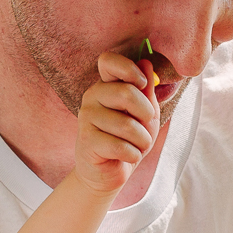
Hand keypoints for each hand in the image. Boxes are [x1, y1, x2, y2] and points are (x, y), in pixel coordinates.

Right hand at [74, 51, 159, 194]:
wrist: (109, 171)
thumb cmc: (127, 139)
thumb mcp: (144, 113)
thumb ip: (146, 90)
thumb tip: (146, 62)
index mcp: (106, 85)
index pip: (108, 60)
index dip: (129, 69)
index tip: (142, 85)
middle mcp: (92, 97)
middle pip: (127, 92)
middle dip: (146, 115)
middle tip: (145, 127)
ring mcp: (86, 118)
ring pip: (127, 125)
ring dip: (142, 140)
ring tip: (136, 145)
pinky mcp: (86, 141)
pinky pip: (120, 146)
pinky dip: (133, 155)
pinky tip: (126, 157)